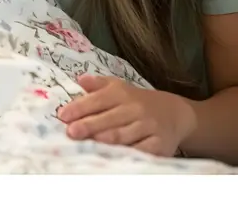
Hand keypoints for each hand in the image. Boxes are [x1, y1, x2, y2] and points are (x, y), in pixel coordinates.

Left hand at [58, 74, 196, 156]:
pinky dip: (128, 154)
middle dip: (89, 125)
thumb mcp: (118, 87)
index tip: (62, 116)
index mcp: (121, 93)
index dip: (80, 108)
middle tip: (71, 132)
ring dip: (105, 140)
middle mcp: (135, 108)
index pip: (97, 100)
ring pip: (124, 135)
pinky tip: (114, 157)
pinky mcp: (159, 144)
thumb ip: (98, 84)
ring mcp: (148, 127)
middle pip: (109, 119)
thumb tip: (80, 79)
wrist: (174, 113)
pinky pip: (142, 151)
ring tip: (89, 145)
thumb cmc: (137, 101)